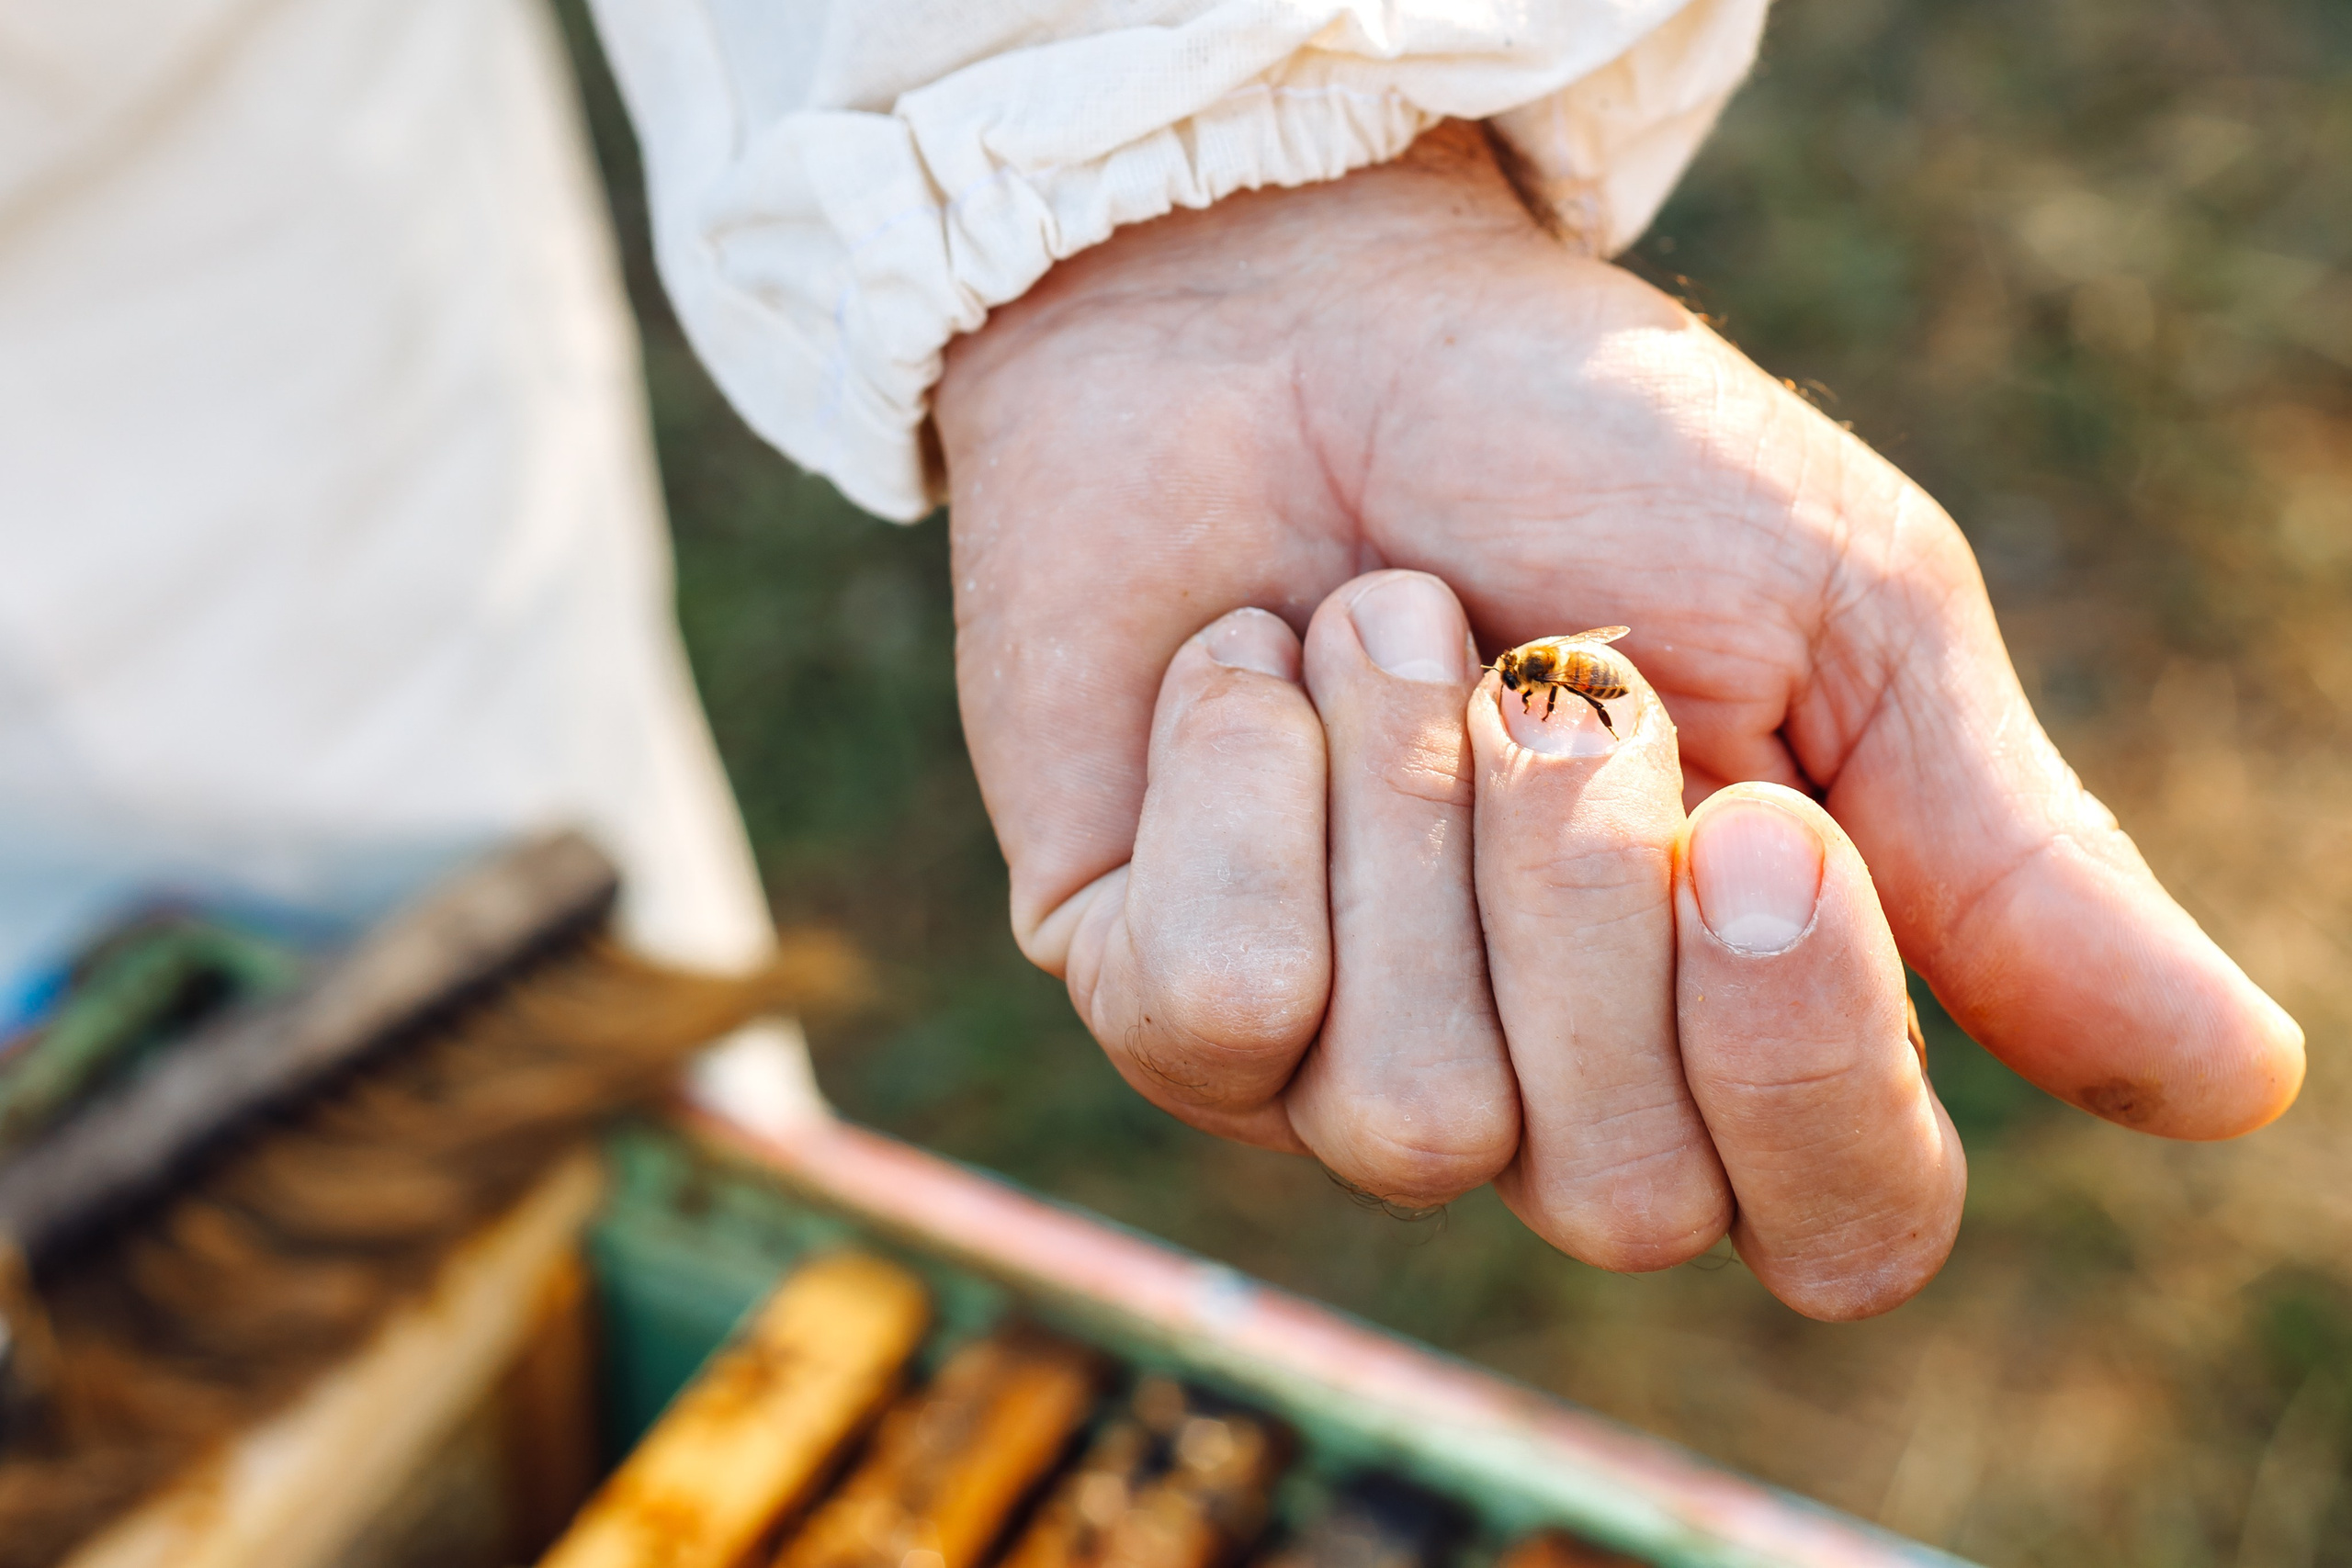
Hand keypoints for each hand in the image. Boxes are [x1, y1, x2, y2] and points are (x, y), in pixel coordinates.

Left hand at [932, 123, 2302, 1318]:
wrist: (1295, 312)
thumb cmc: (1589, 455)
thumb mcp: (1846, 621)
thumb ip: (2005, 858)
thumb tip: (2237, 1083)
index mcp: (1743, 1015)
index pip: (1840, 1225)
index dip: (1809, 1062)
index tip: (1761, 822)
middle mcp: (1547, 1086)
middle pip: (1617, 1196)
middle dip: (1582, 889)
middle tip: (1545, 661)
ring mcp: (1336, 1066)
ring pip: (1411, 1119)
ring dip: (1414, 810)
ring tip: (1386, 627)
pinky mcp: (1161, 1002)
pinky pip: (1214, 1012)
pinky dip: (1247, 790)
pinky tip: (1241, 670)